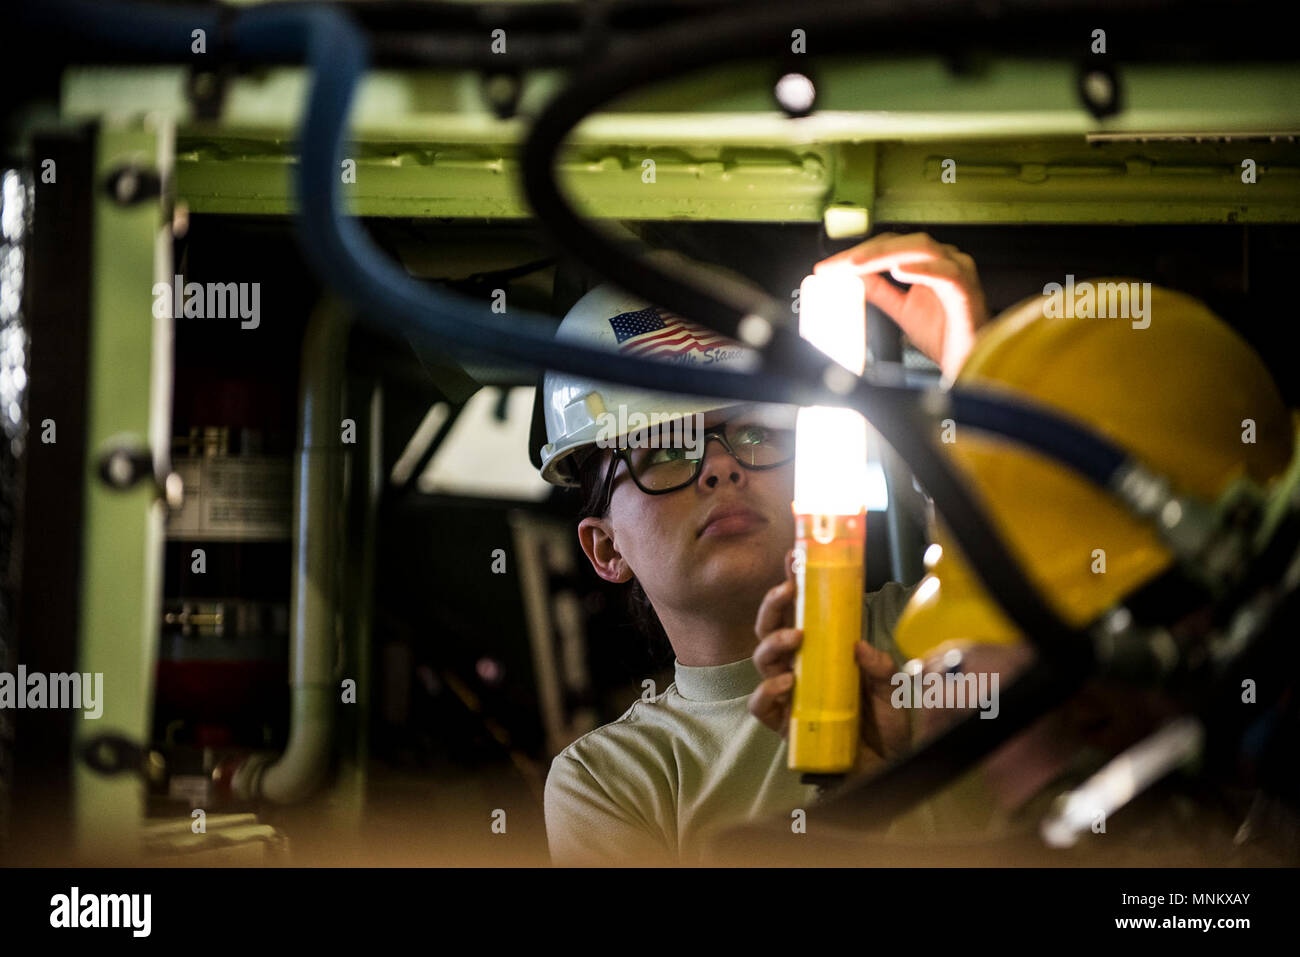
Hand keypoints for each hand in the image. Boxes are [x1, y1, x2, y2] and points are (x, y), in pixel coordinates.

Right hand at [748, 551, 910, 761]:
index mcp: (819, 651)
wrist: (883, 767)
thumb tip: (857, 646)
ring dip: (774, 641)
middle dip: (774, 604)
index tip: (793, 557)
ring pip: (762, 658)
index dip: (791, 583)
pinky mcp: (783, 722)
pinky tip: (785, 684)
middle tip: (788, 588)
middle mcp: (797, 667)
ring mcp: (788, 693)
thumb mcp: (890, 686)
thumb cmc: (881, 724)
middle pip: (770, 628)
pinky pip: (760, 703)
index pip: (798, 611)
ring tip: (795, 636)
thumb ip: (879, 665)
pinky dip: (767, 690)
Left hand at [813, 231, 988, 379]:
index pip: (888, 247)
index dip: (856, 254)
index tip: (827, 269)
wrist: (971, 361)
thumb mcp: (902, 310)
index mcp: (929, 263)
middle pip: (901, 242)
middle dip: (864, 253)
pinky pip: (946, 273)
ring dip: (885, 255)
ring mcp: (958, 271)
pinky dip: (923, 269)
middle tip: (834, 267)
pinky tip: (899, 270)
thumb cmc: (947, 334)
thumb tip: (854, 279)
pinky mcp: (966, 290)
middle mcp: (944, 260)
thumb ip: (880, 292)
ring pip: (921, 248)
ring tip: (857, 265)